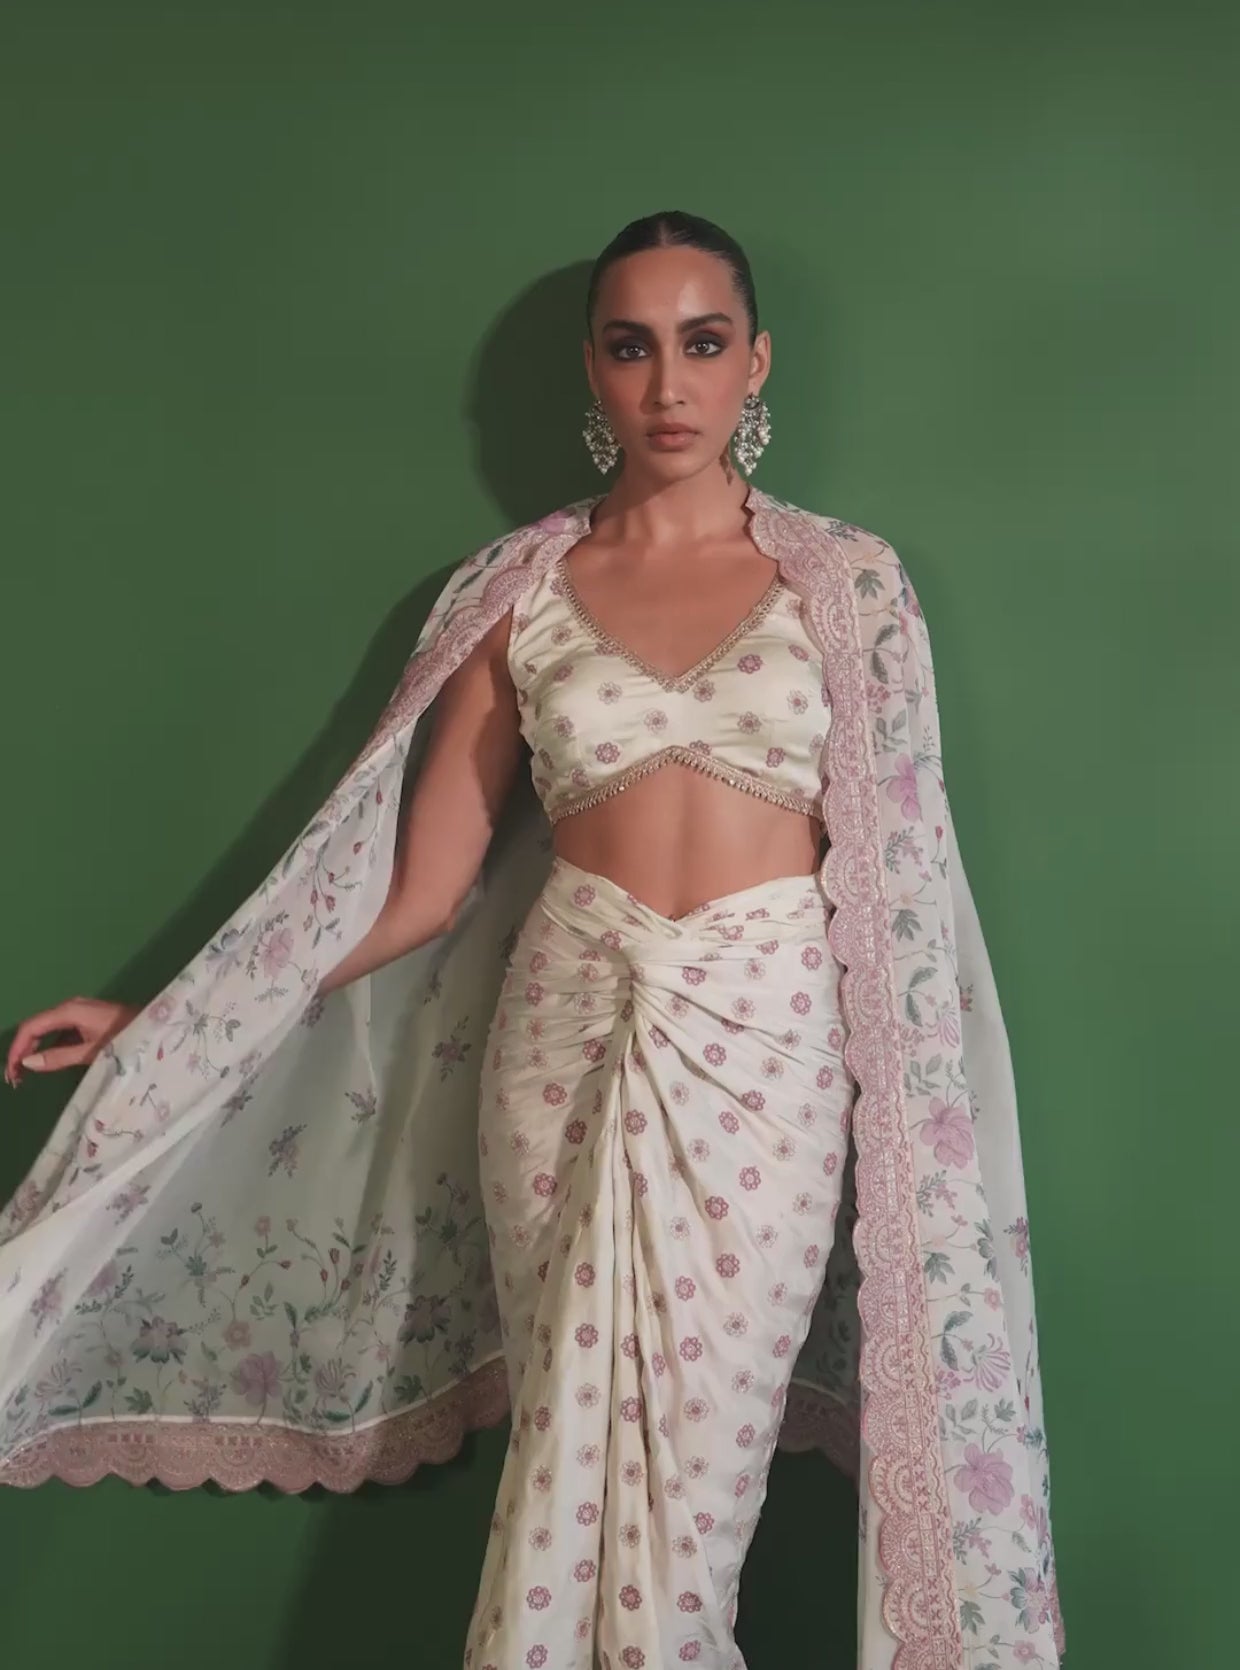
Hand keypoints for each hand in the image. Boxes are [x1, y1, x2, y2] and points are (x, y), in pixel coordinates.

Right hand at [4, 997, 142, 1088]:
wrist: (160, 1028)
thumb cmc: (128, 1038)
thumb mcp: (92, 1052)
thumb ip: (59, 1057)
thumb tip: (27, 1063)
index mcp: (70, 1010)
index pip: (31, 1027)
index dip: (17, 1050)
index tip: (11, 1074)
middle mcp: (71, 1007)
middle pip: (36, 1027)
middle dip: (22, 1051)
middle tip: (15, 1079)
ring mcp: (80, 1012)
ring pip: (48, 1030)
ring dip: (35, 1050)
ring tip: (26, 1076)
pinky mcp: (88, 1020)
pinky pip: (61, 1032)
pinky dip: (50, 1047)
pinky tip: (48, 1064)